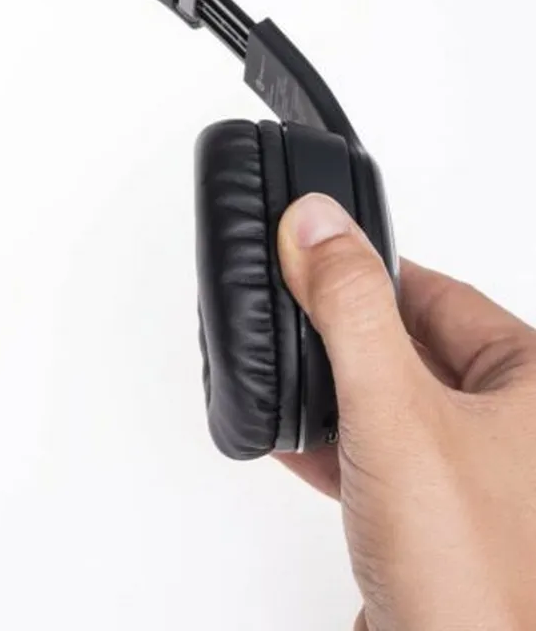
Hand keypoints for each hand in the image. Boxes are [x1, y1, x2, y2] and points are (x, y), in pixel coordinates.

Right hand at [273, 193, 535, 630]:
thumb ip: (350, 311)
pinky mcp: (445, 527)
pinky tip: (293, 442)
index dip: (369, 271)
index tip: (312, 254)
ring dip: (336, 395)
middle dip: (345, 337)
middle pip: (416, 348)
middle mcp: (521, 431)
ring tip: (283, 378)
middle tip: (290, 313)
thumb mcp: (395, 412)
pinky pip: (384, 463)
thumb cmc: (473, 571)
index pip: (441, 293)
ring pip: (396, 408)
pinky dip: (337, 448)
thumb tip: (318, 224)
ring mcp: (487, 483)